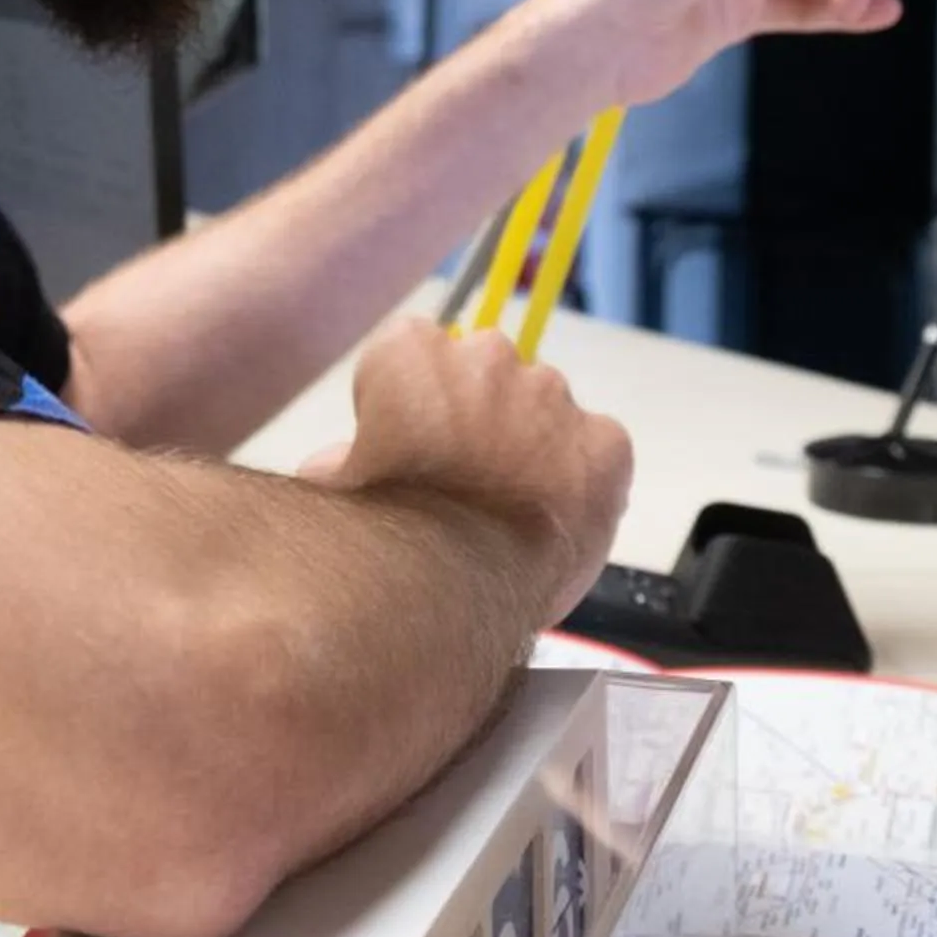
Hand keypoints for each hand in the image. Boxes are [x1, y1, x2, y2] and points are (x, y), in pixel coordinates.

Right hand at [304, 320, 631, 623]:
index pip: (412, 354)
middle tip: (463, 480)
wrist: (451, 584)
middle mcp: (487, 355)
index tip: (408, 448)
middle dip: (477, 415)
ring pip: (543, 407)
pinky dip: (581, 476)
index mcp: (410, 352)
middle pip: (485, 372)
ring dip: (530, 444)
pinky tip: (553, 518)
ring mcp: (552, 396)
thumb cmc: (381, 531)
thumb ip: (344, 458)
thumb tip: (341, 464)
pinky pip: (595, 446)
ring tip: (509, 509)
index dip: (409, 405)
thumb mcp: (332, 488)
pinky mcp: (604, 442)